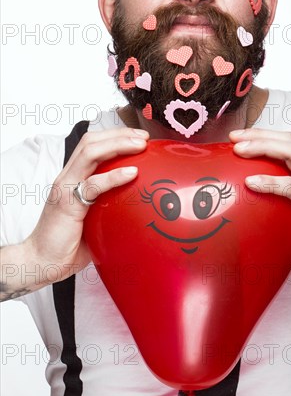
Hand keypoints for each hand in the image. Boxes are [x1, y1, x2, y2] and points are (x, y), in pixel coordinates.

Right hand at [1, 127, 148, 300]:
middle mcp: (67, 177)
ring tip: (139, 146)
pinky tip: (132, 173)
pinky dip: (114, 176)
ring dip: (118, 145)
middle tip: (143, 137)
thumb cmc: (67, 242)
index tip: (139, 137)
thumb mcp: (93, 216)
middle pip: (92, 142)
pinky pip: (93, 185)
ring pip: (90, 153)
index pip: (92, 144)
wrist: (42, 261)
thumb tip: (138, 201)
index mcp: (72, 177)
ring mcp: (65, 188)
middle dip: (120, 134)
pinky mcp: (67, 204)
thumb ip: (108, 203)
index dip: (115, 136)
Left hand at [229, 128, 290, 281]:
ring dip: (262, 146)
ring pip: (290, 152)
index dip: (262, 135)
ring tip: (239, 150)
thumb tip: (245, 208)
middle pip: (286, 141)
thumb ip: (274, 206)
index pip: (286, 143)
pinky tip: (251, 182)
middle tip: (234, 137)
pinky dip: (269, 181)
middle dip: (258, 134)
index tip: (237, 138)